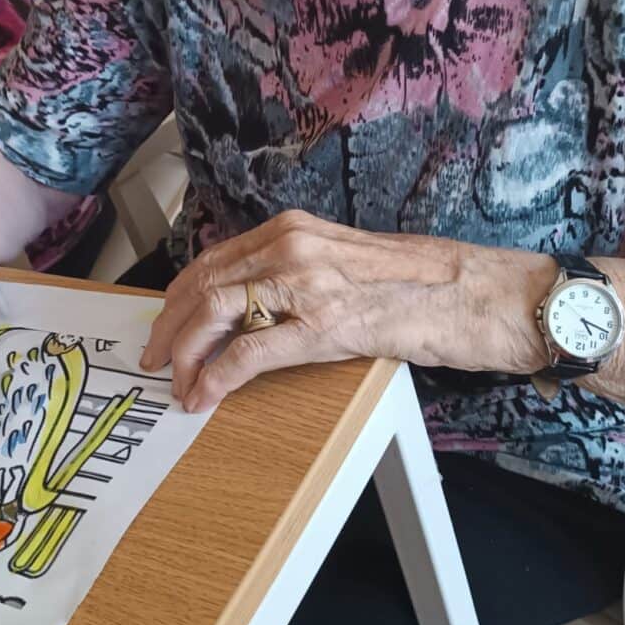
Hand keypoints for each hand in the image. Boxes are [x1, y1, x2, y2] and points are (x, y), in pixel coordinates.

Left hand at [140, 211, 554, 412]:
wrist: (470, 292)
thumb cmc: (416, 283)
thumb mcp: (341, 262)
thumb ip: (294, 272)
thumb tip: (248, 307)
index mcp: (293, 228)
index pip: (212, 261)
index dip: (178, 299)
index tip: (163, 326)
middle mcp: (291, 245)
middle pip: (202, 284)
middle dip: (168, 328)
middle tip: (153, 360)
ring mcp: (305, 282)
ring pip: (215, 314)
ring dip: (185, 354)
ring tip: (176, 383)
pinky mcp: (322, 324)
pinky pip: (249, 352)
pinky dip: (216, 377)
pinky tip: (205, 396)